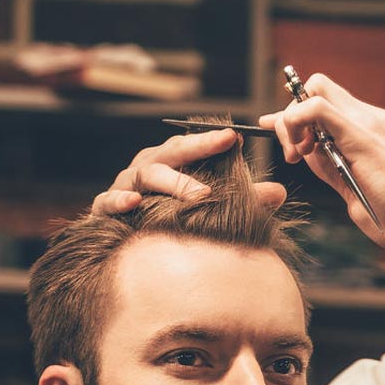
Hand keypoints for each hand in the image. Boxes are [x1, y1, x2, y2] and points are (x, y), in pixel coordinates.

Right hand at [90, 127, 287, 216]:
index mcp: (170, 164)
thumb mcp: (208, 208)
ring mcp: (124, 186)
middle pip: (170, 152)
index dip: (212, 140)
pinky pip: (109, 201)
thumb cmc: (167, 219)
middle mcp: (146, 169)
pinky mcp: (105, 209)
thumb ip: (241, 199)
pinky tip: (136, 202)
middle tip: (224, 147)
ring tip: (199, 194)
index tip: (237, 137)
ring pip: (145, 174)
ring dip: (172, 182)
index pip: (192, 145)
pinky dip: (121, 200)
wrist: (120, 248)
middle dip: (197, 148)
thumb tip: (280, 192)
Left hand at [260, 73, 384, 259]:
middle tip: (292, 153)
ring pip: (314, 91)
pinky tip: (301, 152)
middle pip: (317, 87)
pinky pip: (316, 108)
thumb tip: (301, 150)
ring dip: (292, 121)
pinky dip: (296, 122)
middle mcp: (371, 117)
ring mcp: (368, 122)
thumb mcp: (351, 185)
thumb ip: (328, 163)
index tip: (288, 144)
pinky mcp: (361, 136)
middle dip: (292, 115)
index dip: (297, 115)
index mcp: (372, 128)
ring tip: (296, 157)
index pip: (327, 100)